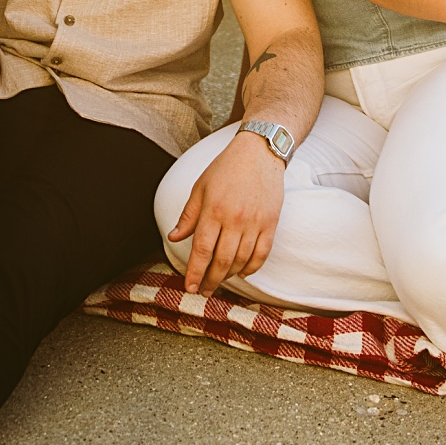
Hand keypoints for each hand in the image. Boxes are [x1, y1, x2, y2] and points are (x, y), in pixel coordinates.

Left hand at [167, 132, 285, 295]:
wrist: (259, 152)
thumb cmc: (226, 168)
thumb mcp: (200, 187)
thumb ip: (188, 215)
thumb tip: (174, 238)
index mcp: (213, 210)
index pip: (202, 250)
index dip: (195, 272)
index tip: (189, 287)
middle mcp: (235, 219)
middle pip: (221, 260)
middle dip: (210, 280)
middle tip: (203, 291)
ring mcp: (255, 222)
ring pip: (242, 260)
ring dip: (229, 276)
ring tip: (219, 281)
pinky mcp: (271, 223)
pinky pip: (262, 254)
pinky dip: (252, 267)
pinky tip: (242, 273)